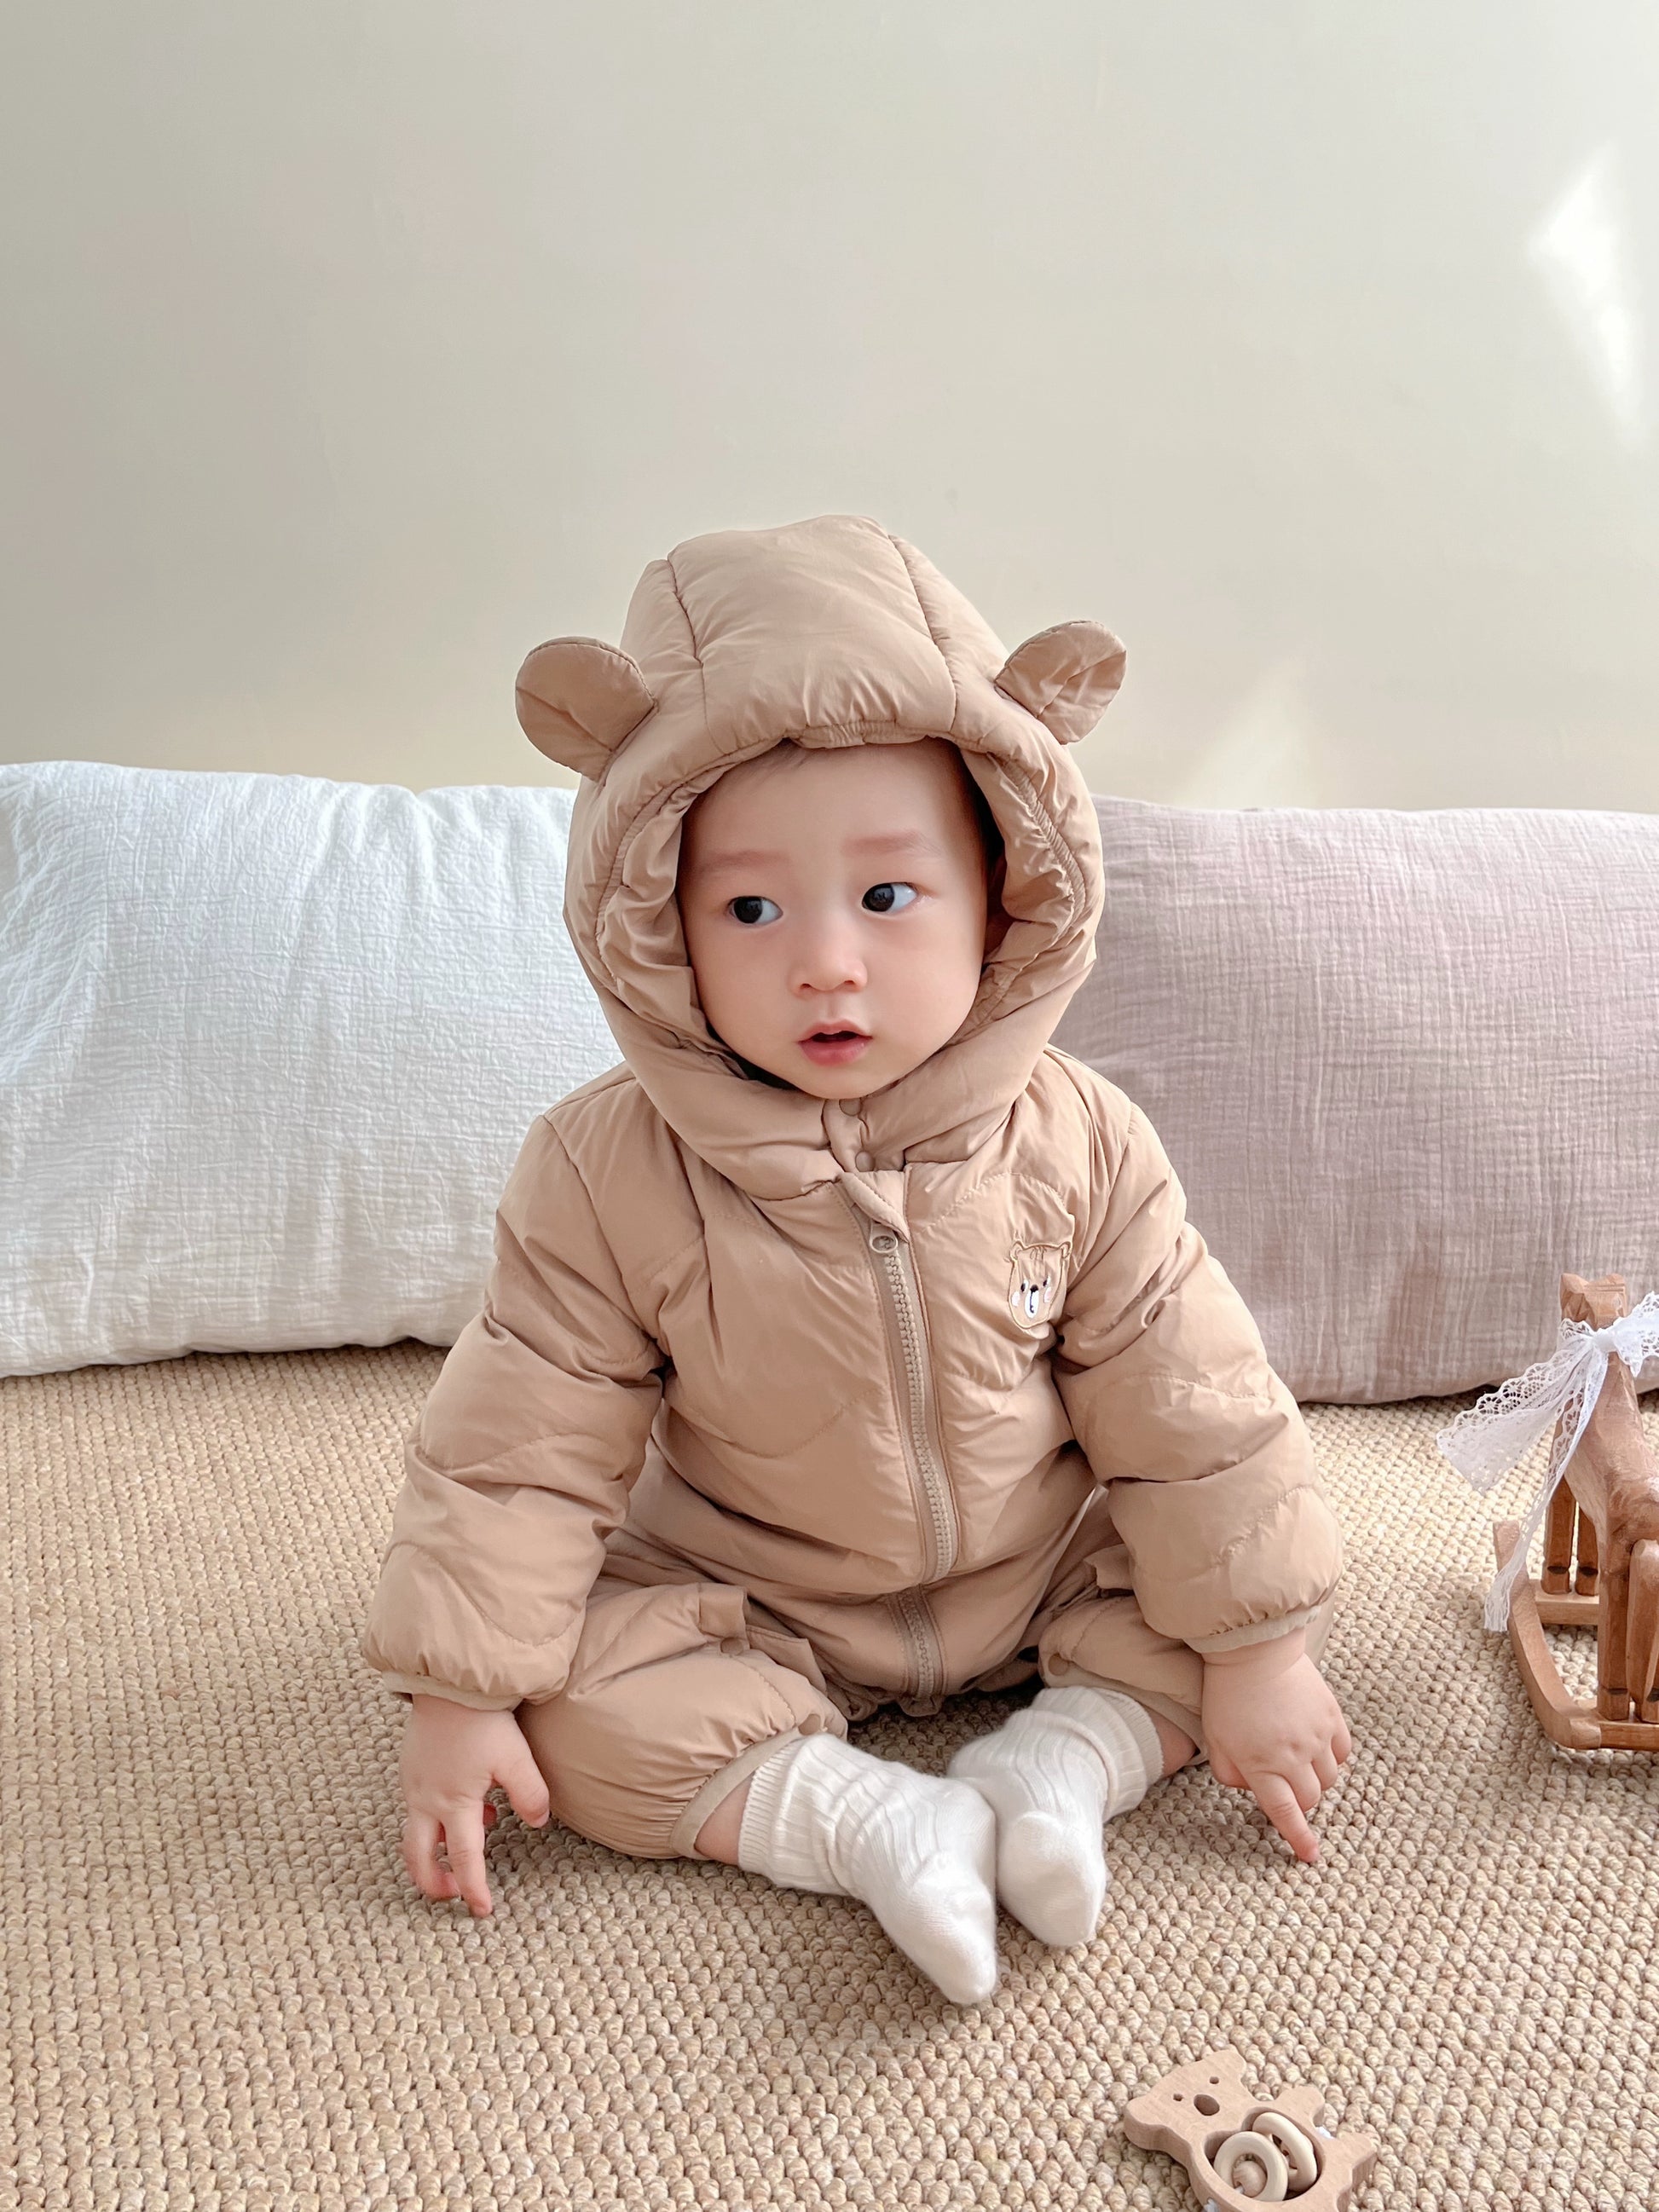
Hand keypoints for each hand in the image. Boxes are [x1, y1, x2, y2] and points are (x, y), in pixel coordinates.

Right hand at [400, 1695, 551, 1916]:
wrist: (449, 1681)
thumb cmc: (482, 1719)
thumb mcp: (516, 1758)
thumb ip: (530, 1794)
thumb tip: (538, 1822)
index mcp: (453, 1804)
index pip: (464, 1860)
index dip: (474, 1889)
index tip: (483, 1910)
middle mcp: (425, 1800)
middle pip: (418, 1859)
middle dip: (433, 1883)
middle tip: (454, 1893)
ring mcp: (413, 1784)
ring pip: (415, 1834)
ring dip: (437, 1850)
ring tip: (470, 1843)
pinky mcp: (411, 1768)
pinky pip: (418, 1808)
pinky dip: (438, 1820)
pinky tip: (471, 1804)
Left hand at [1200, 1641, 1350, 1863]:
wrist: (1254, 1650)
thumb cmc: (1227, 1694)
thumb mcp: (1216, 1739)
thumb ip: (1231, 1773)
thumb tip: (1251, 1789)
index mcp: (1262, 1765)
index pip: (1284, 1813)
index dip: (1298, 1838)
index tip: (1311, 1856)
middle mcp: (1294, 1756)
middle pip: (1310, 1799)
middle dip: (1300, 1801)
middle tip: (1286, 1786)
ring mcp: (1317, 1736)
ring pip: (1329, 1779)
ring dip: (1316, 1780)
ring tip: (1298, 1762)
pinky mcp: (1332, 1717)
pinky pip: (1343, 1753)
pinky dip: (1332, 1758)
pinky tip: (1317, 1747)